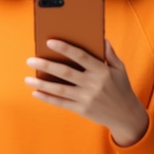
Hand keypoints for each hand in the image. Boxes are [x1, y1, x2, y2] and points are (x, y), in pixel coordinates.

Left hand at [25, 39, 147, 146]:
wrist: (126, 116)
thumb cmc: (121, 88)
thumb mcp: (120, 69)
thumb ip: (109, 53)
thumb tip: (101, 38)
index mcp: (102, 71)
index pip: (80, 56)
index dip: (64, 48)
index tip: (49, 41)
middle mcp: (93, 84)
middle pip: (65, 73)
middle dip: (46, 66)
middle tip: (30, 60)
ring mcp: (86, 98)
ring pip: (60, 90)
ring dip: (42, 84)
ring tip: (27, 79)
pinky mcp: (82, 110)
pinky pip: (61, 103)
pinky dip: (47, 98)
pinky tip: (36, 93)